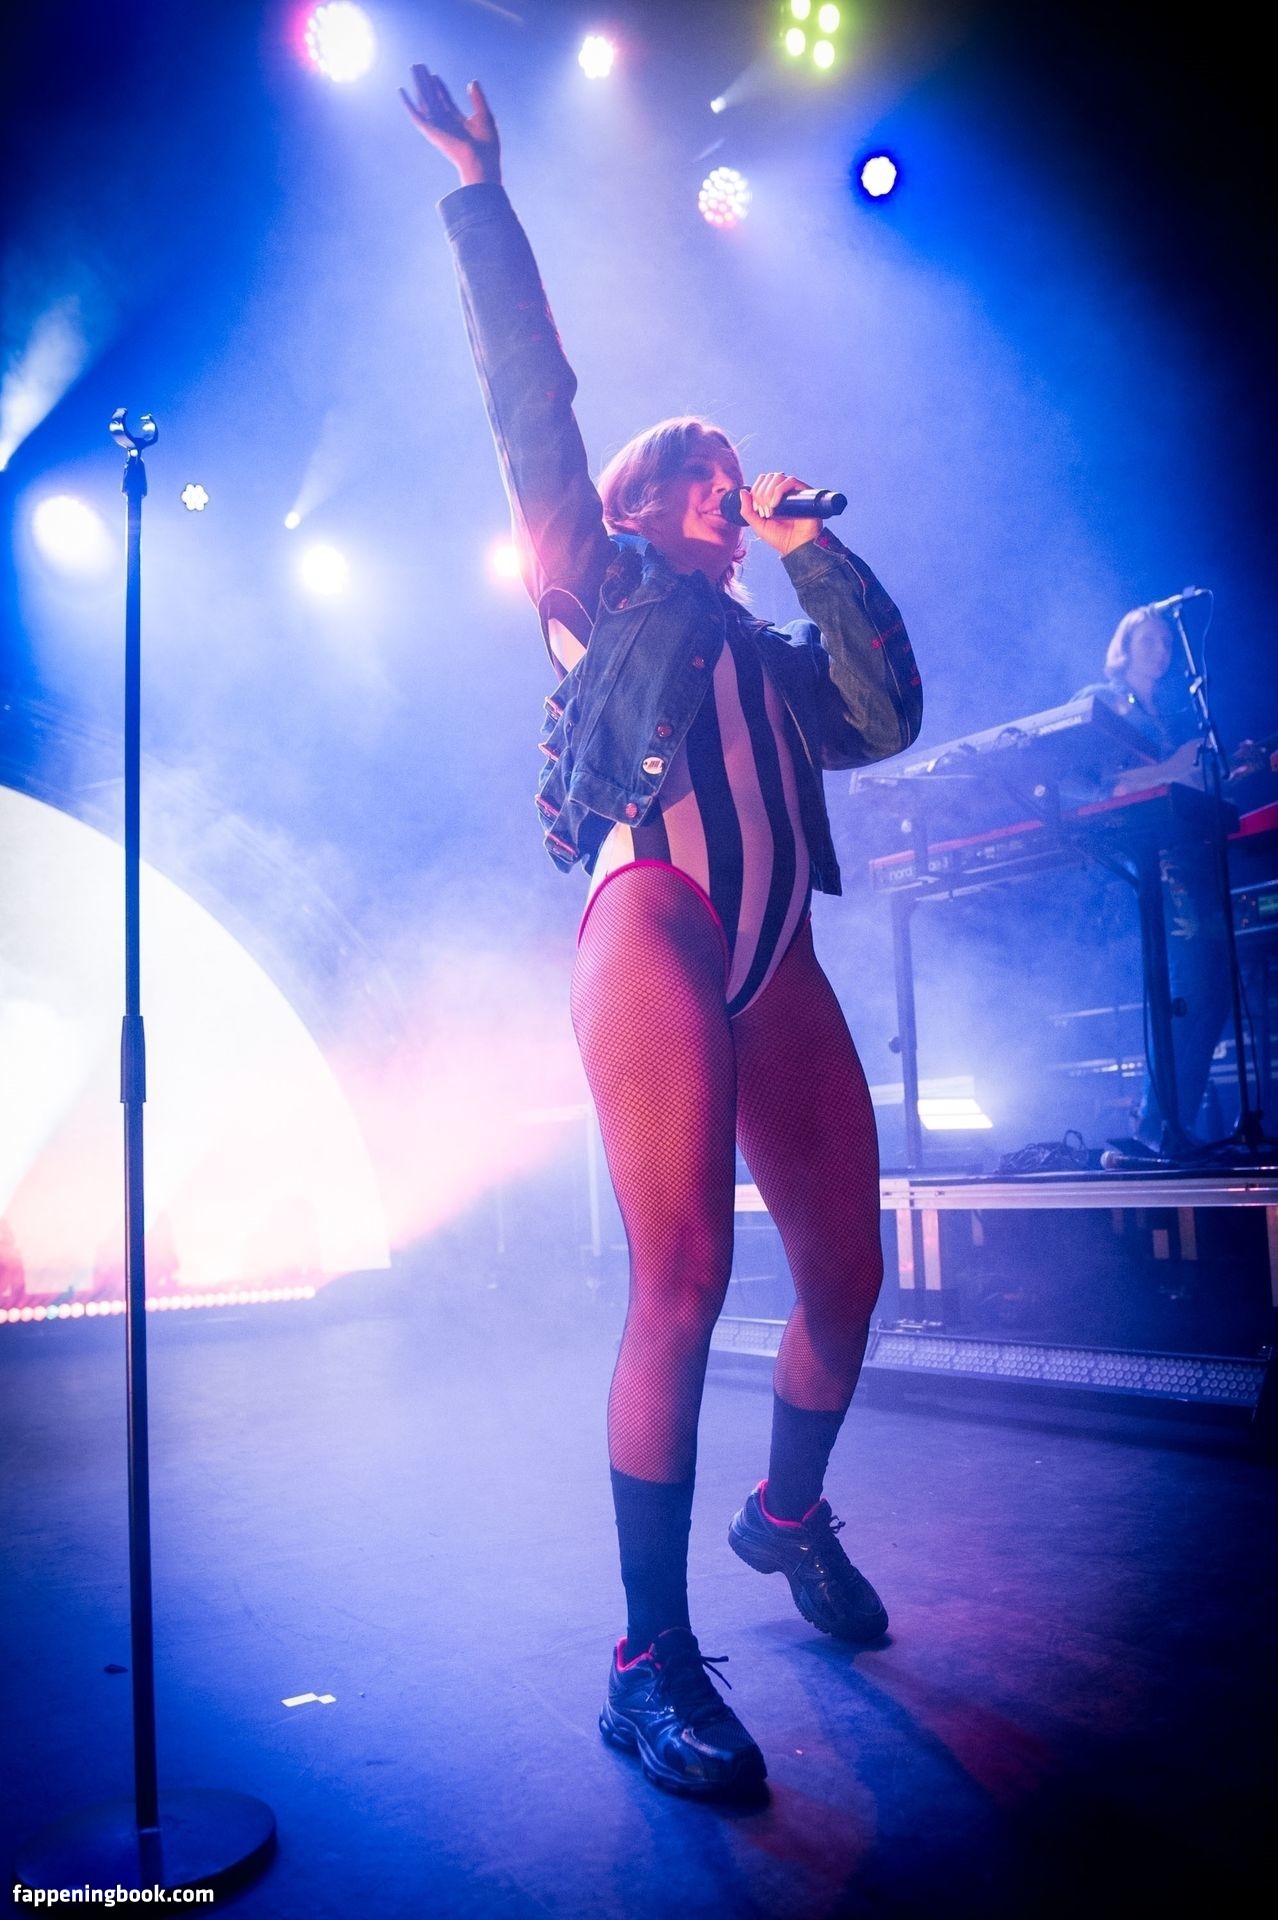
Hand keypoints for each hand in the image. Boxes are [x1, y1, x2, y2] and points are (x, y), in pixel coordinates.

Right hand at [400, 66, 500, 186]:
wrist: (481, 161)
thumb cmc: (486, 145)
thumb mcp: (485, 116)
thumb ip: (478, 99)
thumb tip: (473, 82)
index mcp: (457, 121)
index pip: (445, 100)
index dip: (440, 87)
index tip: (434, 75)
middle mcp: (445, 123)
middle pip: (432, 97)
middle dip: (426, 81)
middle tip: (419, 65)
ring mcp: (437, 126)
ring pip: (424, 100)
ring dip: (418, 84)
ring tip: (413, 68)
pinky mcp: (430, 131)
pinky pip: (415, 115)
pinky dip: (408, 103)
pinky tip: (402, 90)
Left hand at [734, 472, 822, 557]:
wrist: (797, 546)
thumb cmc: (780, 538)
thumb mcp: (758, 526)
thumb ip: (747, 511)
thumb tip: (742, 491)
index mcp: (772, 497)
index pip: (761, 481)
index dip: (755, 492)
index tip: (757, 510)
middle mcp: (783, 492)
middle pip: (768, 477)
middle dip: (761, 494)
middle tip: (764, 512)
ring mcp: (793, 491)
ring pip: (778, 476)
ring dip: (769, 491)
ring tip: (771, 509)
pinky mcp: (804, 493)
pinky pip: (790, 481)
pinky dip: (779, 490)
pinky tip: (776, 504)